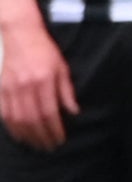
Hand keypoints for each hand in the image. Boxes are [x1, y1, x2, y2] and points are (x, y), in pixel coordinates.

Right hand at [0, 22, 76, 149]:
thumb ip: (66, 91)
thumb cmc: (45, 51)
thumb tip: (73, 112)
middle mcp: (25, 86)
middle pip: (33, 119)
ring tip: (36, 145)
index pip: (49, 112)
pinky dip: (11, 127)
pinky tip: (19, 136)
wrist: (20, 35)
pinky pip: (5, 113)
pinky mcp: (1, 88)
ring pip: (17, 119)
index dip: (54, 129)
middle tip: (49, 147)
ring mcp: (10, 88)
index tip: (60, 139)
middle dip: (42, 136)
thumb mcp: (62, 68)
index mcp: (43, 80)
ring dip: (27, 135)